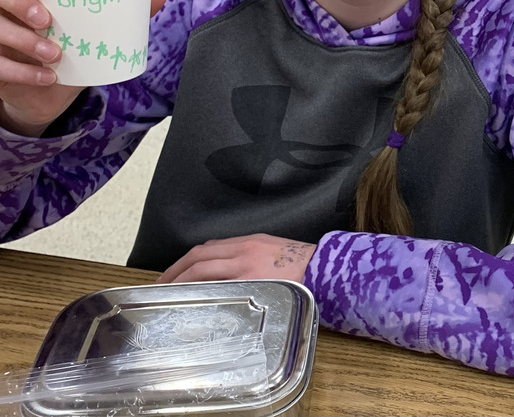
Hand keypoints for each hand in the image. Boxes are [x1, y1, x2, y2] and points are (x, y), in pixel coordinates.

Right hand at [0, 0, 81, 133]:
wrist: (48, 89)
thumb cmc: (69, 44)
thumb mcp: (93, 26)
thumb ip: (123, 9)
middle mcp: (1, 7)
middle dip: (16, 2)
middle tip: (46, 18)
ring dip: (24, 40)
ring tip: (54, 53)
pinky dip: (23, 73)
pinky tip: (47, 77)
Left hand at [157, 234, 315, 283]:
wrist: (323, 266)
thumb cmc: (301, 261)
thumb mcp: (271, 248)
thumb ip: (248, 254)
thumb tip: (226, 266)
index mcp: (248, 241)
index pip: (207, 248)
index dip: (185, 261)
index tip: (173, 272)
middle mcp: (243, 251)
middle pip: (198, 257)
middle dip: (175, 271)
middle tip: (161, 286)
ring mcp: (246, 267)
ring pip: (203, 271)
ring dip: (181, 281)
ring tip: (170, 294)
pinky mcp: (252, 282)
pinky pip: (220, 286)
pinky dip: (203, 291)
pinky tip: (195, 301)